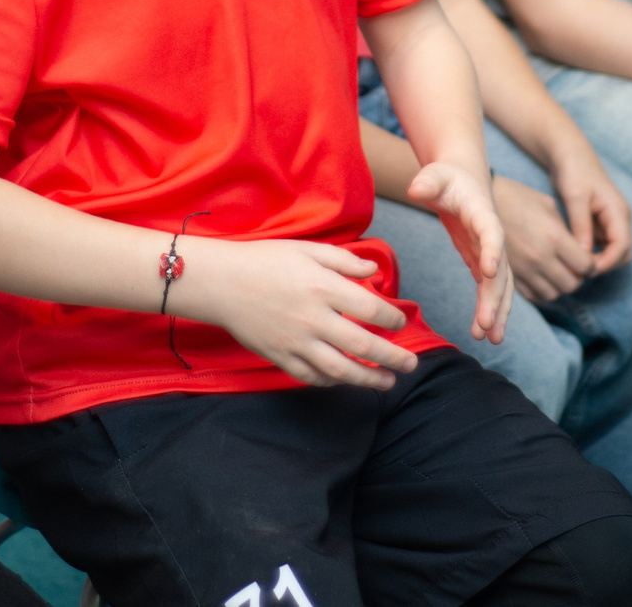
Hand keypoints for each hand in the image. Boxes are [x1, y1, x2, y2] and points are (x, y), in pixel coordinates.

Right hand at [176, 237, 419, 389]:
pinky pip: (311, 377)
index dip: (393, 319)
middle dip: (392, 358)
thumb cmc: (264, 259)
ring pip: (340, 370)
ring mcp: (296, 343)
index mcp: (324, 288)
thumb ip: (344, 260)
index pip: (371, 310)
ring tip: (387, 383)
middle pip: (363, 346)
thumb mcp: (307, 249)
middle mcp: (314, 319)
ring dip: (368, 379)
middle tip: (411, 365)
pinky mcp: (280, 357)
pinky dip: (332, 382)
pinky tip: (343, 380)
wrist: (220, 282)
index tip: (400, 322)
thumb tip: (374, 271)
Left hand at [408, 160, 510, 344]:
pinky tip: (484, 332)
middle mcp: (492, 235)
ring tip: (491, 338)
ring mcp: (490, 251)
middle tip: (485, 326)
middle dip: (494, 298)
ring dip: (498, 311)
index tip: (488, 272)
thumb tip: (415, 189)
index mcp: (482, 212)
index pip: (492, 232)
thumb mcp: (435, 174)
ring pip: (501, 285)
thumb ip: (426, 181)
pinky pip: (491, 289)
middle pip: (500, 269)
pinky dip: (491, 309)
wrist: (463, 178)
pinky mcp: (483, 262)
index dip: (493, 250)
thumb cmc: (446, 176)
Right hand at [493, 175, 596, 303]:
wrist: (480, 201)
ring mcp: (524, 270)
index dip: (591, 264)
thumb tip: (581, 250)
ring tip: (558, 272)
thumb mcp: (548, 205)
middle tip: (574, 266)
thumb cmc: (518, 198)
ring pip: (555, 294)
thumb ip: (568, 231)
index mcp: (554, 237)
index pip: (585, 266)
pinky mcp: (510, 276)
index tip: (587, 258)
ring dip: (560, 286)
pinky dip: (543, 291)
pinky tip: (542, 278)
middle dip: (578, 276)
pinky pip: (535, 297)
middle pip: (572, 284)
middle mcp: (540, 258)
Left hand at [546, 145, 631, 278]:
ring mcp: (613, 221)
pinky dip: (593, 254)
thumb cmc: (574, 170)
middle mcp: (620, 218)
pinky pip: (603, 246)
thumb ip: (581, 225)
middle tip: (579, 269)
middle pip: (623, 254)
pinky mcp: (602, 223)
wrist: (569, 154)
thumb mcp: (575, 196)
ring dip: (599, 261)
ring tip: (575, 264)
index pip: (623, 246)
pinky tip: (574, 254)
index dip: (607, 262)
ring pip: (614, 252)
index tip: (586, 269)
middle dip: (605, 265)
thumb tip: (584, 254)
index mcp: (618, 211)